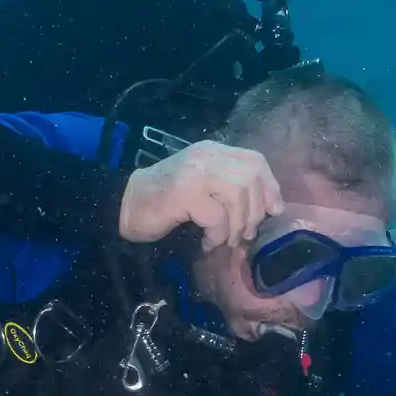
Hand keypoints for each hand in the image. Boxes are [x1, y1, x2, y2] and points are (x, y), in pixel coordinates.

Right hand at [118, 141, 283, 250]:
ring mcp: (194, 173)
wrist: (124, 206)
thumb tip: (270, 208)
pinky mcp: (184, 194)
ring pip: (237, 196)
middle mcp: (206, 157)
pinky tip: (207, 242)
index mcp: (213, 152)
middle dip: (254, 213)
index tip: (271, 212)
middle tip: (243, 234)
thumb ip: (231, 189)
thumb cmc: (166, 202)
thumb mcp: (203, 187)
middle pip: (250, 179)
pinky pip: (216, 217)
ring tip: (224, 241)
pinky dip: (217, 235)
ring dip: (236, 226)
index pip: (255, 161)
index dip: (269, 187)